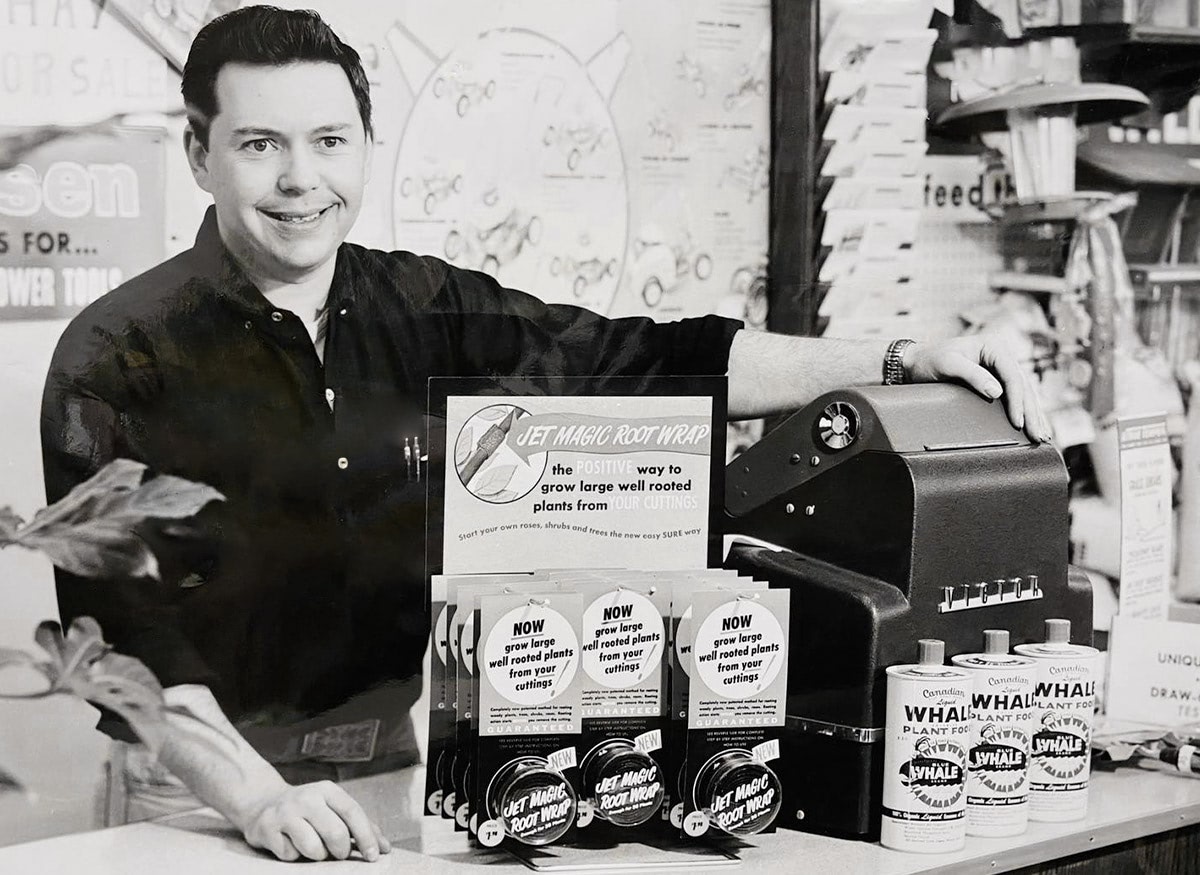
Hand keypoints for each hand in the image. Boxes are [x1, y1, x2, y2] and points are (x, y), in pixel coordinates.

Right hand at [236, 779, 391, 861]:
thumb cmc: (307, 810)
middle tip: (339, 854)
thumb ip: (358, 825)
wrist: (262, 803)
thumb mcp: (332, 808)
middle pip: (336, 833)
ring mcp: (285, 813)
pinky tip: (290, 843)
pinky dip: (294, 855)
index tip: (374, 855)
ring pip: (313, 848)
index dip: (366, 836)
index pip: (352, 812)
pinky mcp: (267, 830)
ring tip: (314, 847)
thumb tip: (384, 847)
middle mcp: (306, 798)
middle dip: (342, 850)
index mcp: (326, 790)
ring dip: (318, 855)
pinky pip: (290, 855)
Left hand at [904, 336, 1051, 442]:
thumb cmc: (928, 361)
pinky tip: (1031, 425)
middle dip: (1032, 412)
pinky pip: (1014, 397)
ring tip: (1042, 436)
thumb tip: (996, 392)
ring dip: (1033, 415)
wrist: (914, 363)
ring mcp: (999, 368)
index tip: (1018, 422)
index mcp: (993, 346)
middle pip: (1023, 386)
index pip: (1013, 376)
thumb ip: (972, 375)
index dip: (1018, 401)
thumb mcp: (947, 364)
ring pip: (1023, 393)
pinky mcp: (994, 380)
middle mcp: (1000, 356)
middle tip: (1038, 436)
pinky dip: (1023, 412)